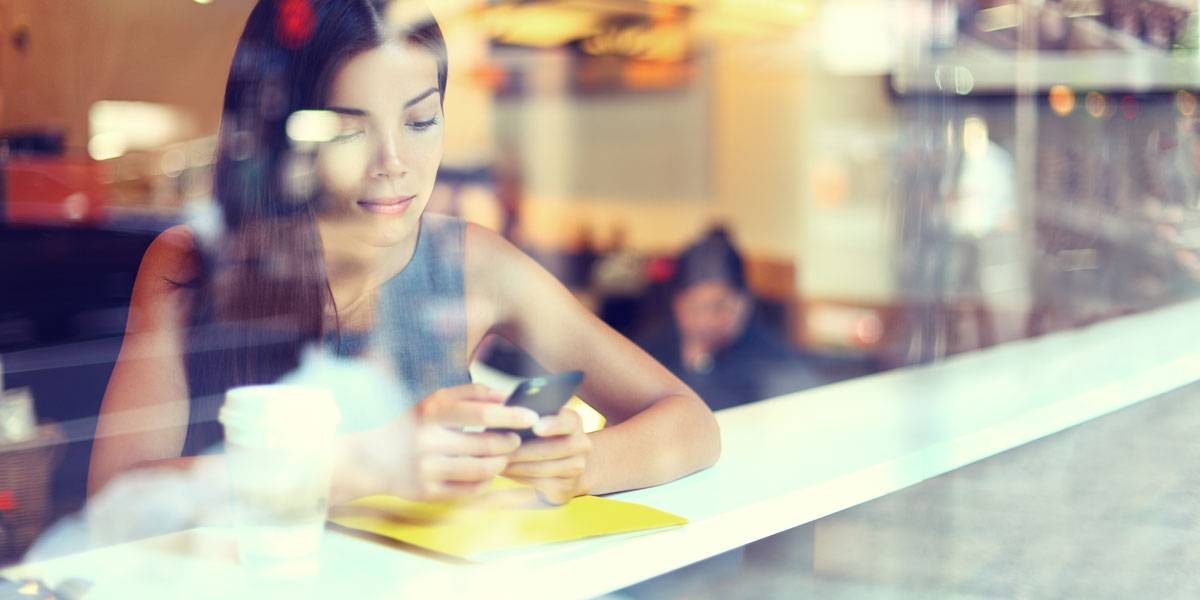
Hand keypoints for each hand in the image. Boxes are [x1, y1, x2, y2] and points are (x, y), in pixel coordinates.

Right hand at [336, 384, 537, 502]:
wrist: (369, 459)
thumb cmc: (409, 424)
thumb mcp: (430, 402)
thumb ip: (466, 394)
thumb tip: (503, 396)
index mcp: (429, 414)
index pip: (478, 414)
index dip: (509, 415)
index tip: (531, 417)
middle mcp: (426, 442)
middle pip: (484, 445)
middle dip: (508, 443)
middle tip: (515, 440)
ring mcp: (426, 470)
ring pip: (480, 470)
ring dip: (499, 463)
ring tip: (503, 456)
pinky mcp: (426, 493)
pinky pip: (469, 490)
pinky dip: (484, 481)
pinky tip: (486, 473)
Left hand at [502, 406, 592, 504]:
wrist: (572, 465)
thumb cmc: (546, 437)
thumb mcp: (545, 421)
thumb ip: (528, 417)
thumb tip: (503, 416)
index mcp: (573, 421)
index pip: (567, 421)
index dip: (553, 425)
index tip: (536, 427)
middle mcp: (581, 444)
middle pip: (549, 449)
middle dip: (519, 450)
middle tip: (496, 450)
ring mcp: (576, 467)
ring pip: (541, 468)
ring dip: (515, 466)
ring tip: (495, 461)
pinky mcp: (567, 487)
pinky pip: (539, 483)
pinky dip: (518, 477)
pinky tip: (506, 472)